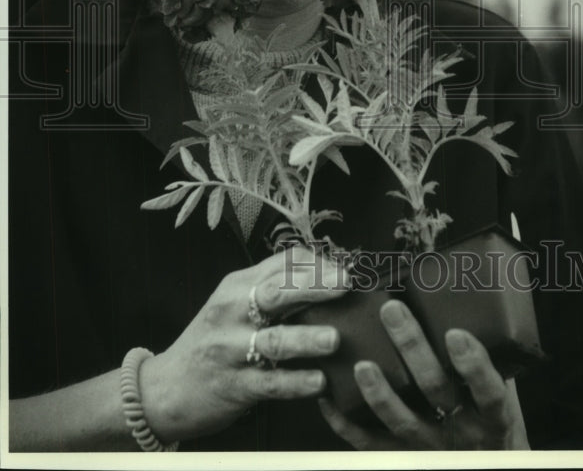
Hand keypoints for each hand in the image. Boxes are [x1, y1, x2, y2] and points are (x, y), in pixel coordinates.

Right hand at [140, 245, 348, 442]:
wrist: (166, 387)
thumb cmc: (213, 340)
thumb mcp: (234, 304)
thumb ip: (272, 289)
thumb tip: (328, 277)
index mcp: (238, 285)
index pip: (282, 264)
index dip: (318, 265)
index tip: (347, 271)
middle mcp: (231, 311)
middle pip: (276, 292)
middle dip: (314, 286)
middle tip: (346, 285)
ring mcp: (230, 349)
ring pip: (273, 341)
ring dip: (306, 338)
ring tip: (335, 339)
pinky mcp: (232, 385)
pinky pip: (269, 384)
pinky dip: (296, 382)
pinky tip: (319, 382)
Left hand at [318, 300, 529, 449]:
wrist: (490, 469)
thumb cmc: (496, 425)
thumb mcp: (508, 393)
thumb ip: (492, 357)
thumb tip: (472, 299)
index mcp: (492, 416)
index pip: (488, 392)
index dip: (473, 365)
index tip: (455, 333)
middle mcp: (461, 432)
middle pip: (436, 391)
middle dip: (412, 349)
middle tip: (392, 311)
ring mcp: (431, 447)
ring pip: (402, 423)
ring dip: (380, 392)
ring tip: (361, 364)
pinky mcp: (405, 458)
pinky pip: (372, 445)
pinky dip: (347, 423)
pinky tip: (329, 398)